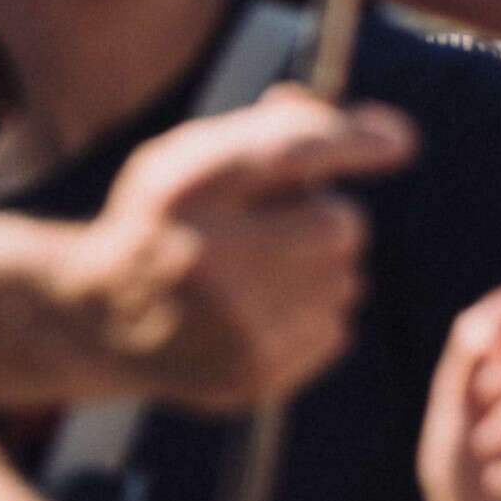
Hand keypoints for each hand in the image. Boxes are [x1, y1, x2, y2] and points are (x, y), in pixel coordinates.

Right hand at [55, 86, 410, 410]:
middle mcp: (207, 252)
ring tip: (263, 269)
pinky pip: (337, 328)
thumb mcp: (189, 158)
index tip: (400, 141)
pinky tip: (262, 310)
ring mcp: (233, 322)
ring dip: (322, 267)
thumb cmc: (162, 219)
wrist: (101, 317)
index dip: (354, 141)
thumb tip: (384, 132)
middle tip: (283, 223)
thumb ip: (270, 129)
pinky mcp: (255, 372)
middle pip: (340, 225)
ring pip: (345, 278)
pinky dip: (313, 313)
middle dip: (327, 216)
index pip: (291, 150)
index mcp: (184, 186)